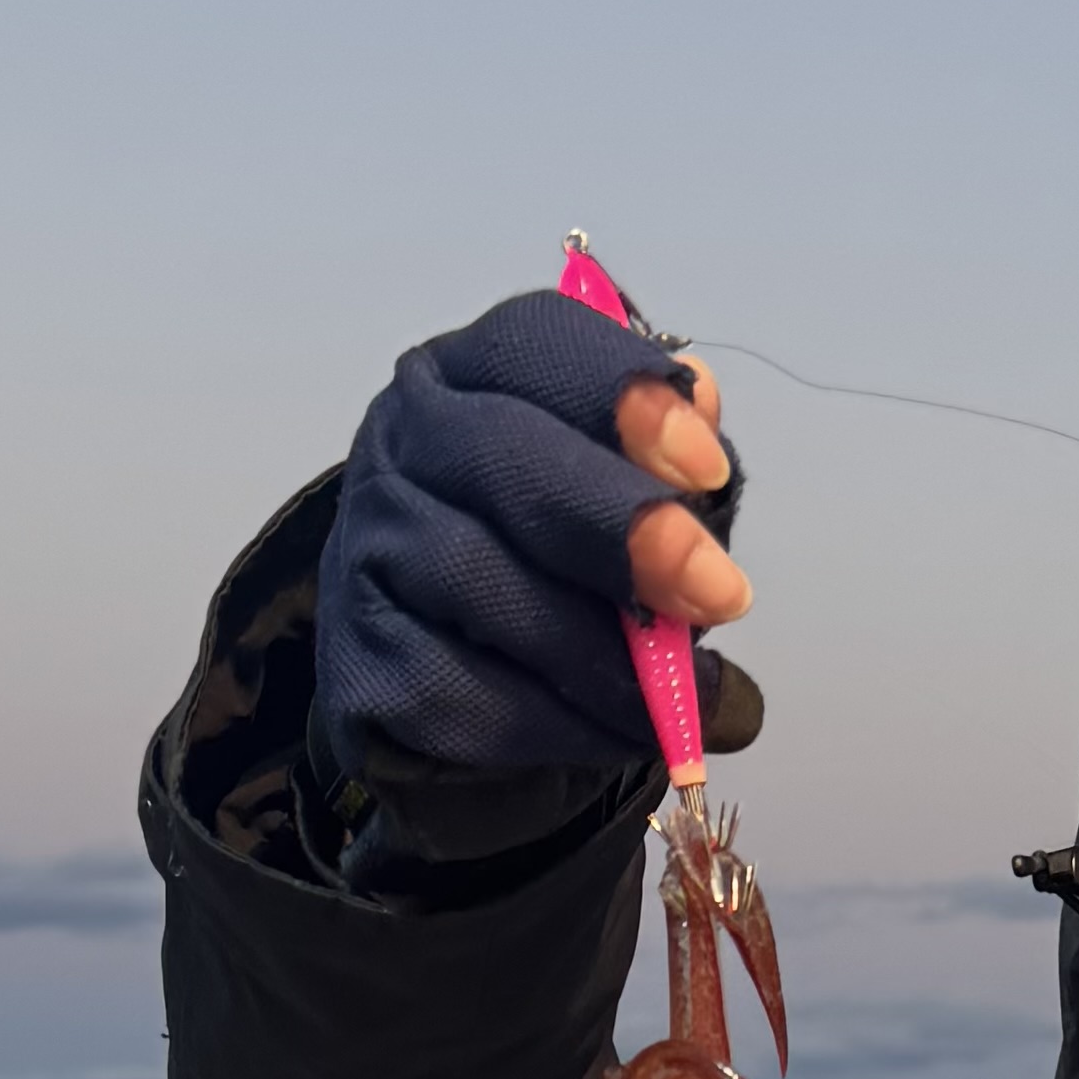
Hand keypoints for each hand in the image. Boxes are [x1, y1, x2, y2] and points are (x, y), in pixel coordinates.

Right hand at [310, 289, 753, 784]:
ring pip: (482, 583)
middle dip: (625, 528)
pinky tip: (616, 733)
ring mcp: (367, 548)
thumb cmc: (565, 575)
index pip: (531, 345)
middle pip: (505, 457)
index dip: (620, 396)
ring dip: (604, 651)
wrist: (473, 700)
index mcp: (473, 379)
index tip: (707, 469)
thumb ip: (666, 458)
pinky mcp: (359, 660)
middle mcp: (405, 444)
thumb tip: (700, 395)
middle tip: (720, 595)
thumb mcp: (632, 505)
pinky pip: (462, 690)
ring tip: (687, 695)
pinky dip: (559, 722)